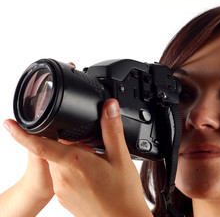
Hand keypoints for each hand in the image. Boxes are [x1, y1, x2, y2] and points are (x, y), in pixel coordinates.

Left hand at [5, 99, 151, 216]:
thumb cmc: (122, 193)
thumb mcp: (120, 157)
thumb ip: (111, 129)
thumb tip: (109, 107)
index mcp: (74, 163)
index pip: (40, 146)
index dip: (22, 134)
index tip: (9, 124)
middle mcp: (63, 177)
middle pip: (57, 150)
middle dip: (70, 143)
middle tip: (95, 149)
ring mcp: (63, 190)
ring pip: (61, 163)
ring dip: (74, 158)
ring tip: (98, 164)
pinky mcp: (65, 199)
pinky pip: (65, 177)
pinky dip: (75, 171)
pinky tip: (94, 177)